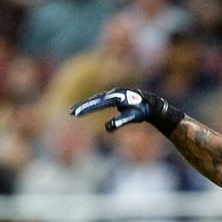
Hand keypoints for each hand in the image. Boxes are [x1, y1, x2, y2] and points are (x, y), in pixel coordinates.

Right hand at [69, 88, 183, 133]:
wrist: (151, 103)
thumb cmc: (141, 110)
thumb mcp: (132, 117)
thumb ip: (121, 121)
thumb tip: (107, 128)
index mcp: (116, 97)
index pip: (98, 103)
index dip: (87, 108)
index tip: (76, 113)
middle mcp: (113, 93)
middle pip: (94, 100)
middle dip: (82, 106)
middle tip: (71, 113)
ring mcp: (112, 94)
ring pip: (95, 99)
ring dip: (85, 104)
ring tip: (74, 111)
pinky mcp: (113, 96)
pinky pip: (99, 100)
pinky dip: (91, 103)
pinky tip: (85, 108)